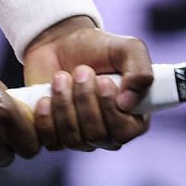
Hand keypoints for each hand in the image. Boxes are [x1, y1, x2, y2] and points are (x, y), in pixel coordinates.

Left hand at [21, 17, 152, 151]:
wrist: (59, 43)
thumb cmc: (97, 48)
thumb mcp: (127, 48)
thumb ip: (140, 71)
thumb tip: (129, 103)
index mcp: (133, 117)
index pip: (126, 132)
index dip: (111, 109)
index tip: (103, 80)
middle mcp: (110, 133)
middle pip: (97, 135)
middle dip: (85, 99)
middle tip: (80, 70)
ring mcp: (82, 137)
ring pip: (73, 139)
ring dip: (64, 104)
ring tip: (61, 77)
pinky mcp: (56, 136)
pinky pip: (51, 142)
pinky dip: (46, 119)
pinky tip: (45, 98)